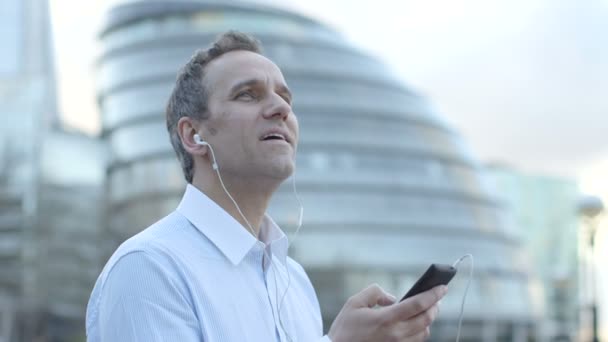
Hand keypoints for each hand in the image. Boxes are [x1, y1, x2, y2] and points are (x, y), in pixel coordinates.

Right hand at [328, 284, 446, 341]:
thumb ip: (375, 293)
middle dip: (435, 306)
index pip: (418, 304)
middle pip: (426, 319)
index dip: (433, 295)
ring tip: (427, 310)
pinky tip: (416, 324)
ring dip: (428, 320)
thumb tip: (392, 297)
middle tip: (437, 298)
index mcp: (386, 319)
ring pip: (424, 333)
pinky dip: (420, 332)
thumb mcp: (354, 303)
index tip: (443, 287)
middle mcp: (396, 334)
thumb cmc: (345, 329)